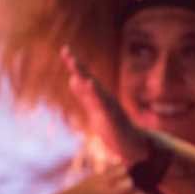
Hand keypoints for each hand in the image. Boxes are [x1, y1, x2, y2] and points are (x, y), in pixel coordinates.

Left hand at [61, 46, 150, 162]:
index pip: (84, 77)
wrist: (129, 143)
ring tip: (74, 64)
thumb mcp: (94, 108)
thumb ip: (84, 95)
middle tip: (66, 52)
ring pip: (95, 89)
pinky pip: (103, 104)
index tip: (64, 50)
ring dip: (84, 77)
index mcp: (98, 95)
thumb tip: (72, 80)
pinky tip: (89, 85)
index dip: (74, 65)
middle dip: (77, 66)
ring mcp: (108, 106)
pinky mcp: (111, 117)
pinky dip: (96, 94)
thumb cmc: (112, 126)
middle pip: (88, 79)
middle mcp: (103, 97)